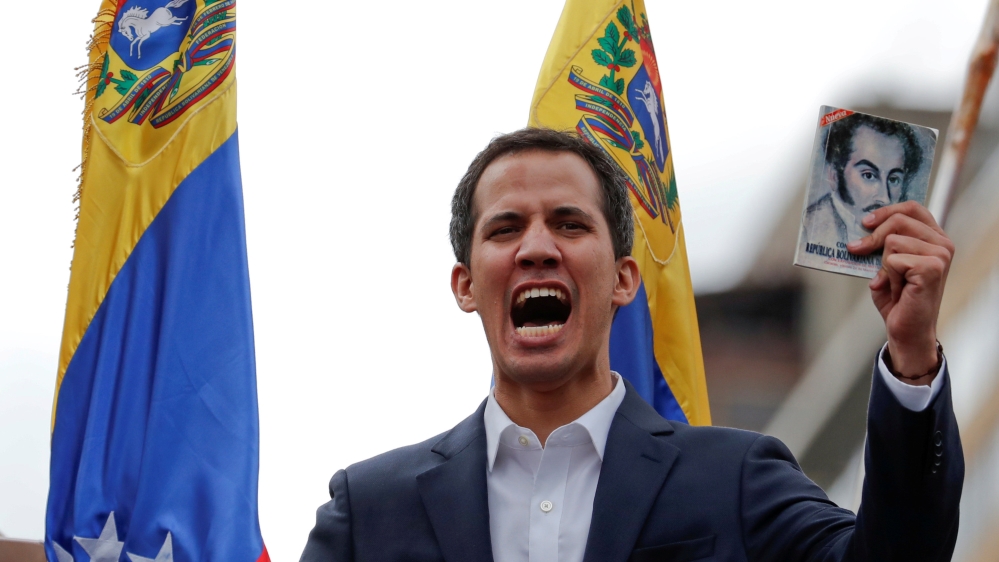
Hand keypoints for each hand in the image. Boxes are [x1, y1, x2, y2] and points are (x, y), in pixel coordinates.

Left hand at [846, 202, 953, 384]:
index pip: (912, 208)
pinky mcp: (932, 268)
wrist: (906, 329)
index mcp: (934, 238)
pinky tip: (898, 290)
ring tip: (894, 282)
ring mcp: (940, 255)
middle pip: (898, 220)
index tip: (866, 223)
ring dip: (884, 265)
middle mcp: (942, 244)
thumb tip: (863, 226)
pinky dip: (888, 277)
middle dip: (873, 238)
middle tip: (859, 250)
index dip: (886, 211)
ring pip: (892, 241)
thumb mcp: (888, 264)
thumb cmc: (898, 299)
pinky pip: (893, 260)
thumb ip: (884, 243)